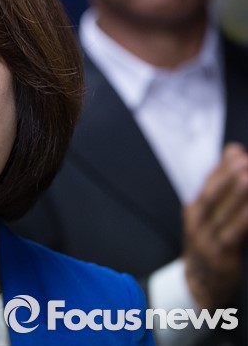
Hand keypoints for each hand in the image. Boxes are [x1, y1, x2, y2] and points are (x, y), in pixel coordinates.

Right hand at [183, 143, 247, 308]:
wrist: (200, 285)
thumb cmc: (211, 247)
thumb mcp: (209, 219)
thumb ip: (222, 190)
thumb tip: (234, 153)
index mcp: (194, 210)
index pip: (207, 184)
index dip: (221, 167)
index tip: (236, 151)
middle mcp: (196, 222)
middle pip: (212, 195)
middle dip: (228, 175)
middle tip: (244, 159)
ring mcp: (205, 239)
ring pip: (221, 212)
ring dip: (236, 193)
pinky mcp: (219, 255)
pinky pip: (233, 234)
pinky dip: (242, 219)